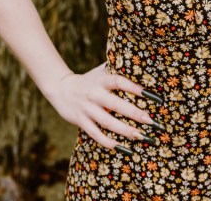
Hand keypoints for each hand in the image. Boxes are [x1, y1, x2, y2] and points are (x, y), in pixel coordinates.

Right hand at [44, 62, 159, 150]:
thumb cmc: (88, 80)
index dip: (133, 87)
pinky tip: (120, 147)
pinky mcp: (80, 120)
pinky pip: (95, 133)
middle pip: (116, 104)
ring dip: (124, 130)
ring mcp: (87, 108)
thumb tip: (138, 64)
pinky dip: (107, 141)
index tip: (150, 94)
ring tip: (139, 136)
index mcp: (100, 80)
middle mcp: (94, 94)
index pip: (118, 81)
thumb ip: (115, 68)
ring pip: (107, 121)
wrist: (60, 88)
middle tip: (150, 121)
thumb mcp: (99, 72)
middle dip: (134, 113)